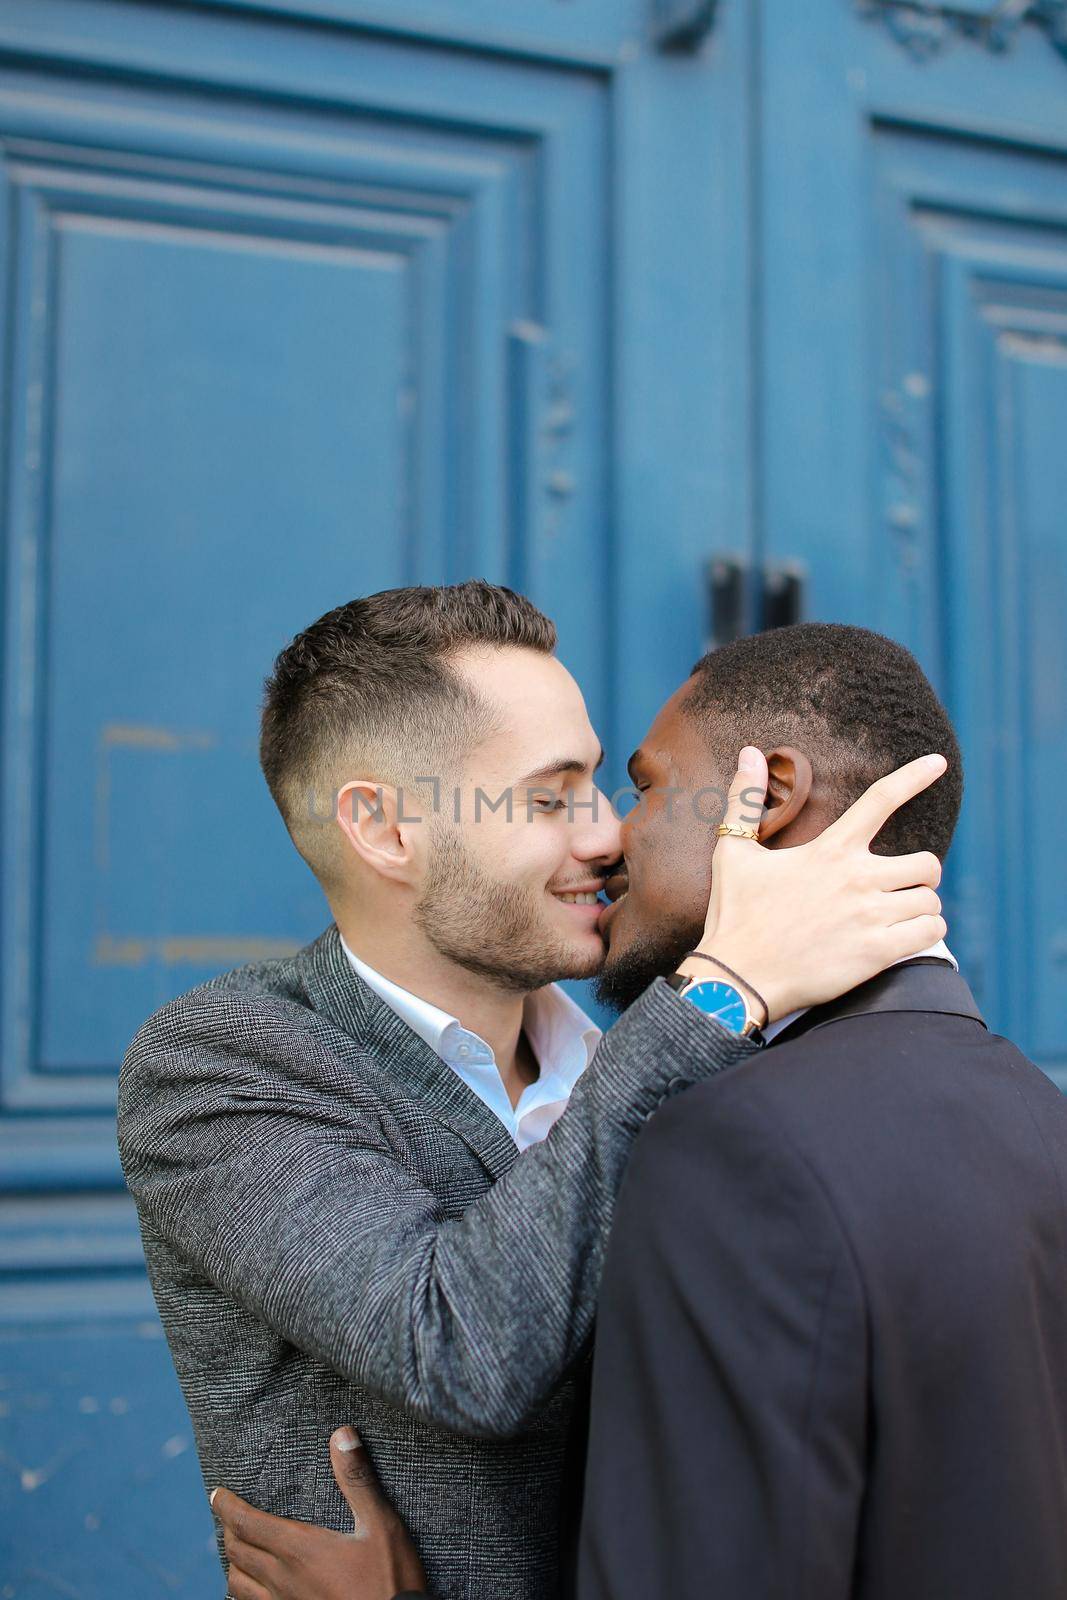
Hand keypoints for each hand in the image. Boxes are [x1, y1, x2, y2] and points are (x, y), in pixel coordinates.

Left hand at [211, 1426, 428, 1599]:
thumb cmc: (389, 1580)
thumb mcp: (381, 1525)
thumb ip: (357, 1481)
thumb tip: (342, 1434)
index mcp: (299, 1549)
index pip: (248, 1524)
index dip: (227, 1507)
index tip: (216, 1494)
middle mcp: (282, 1579)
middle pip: (237, 1552)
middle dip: (227, 1529)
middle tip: (225, 1514)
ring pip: (238, 1585)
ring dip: (233, 1562)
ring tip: (236, 1549)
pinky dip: (243, 1594)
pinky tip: (253, 1591)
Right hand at [681, 747, 948, 1022]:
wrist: (738, 977)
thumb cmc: (735, 914)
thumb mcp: (732, 851)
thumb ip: (745, 800)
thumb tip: (749, 752)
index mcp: (830, 850)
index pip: (880, 800)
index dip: (914, 777)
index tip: (938, 762)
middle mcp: (857, 878)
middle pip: (926, 863)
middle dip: (922, 874)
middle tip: (903, 886)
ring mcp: (869, 917)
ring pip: (931, 901)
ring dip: (922, 908)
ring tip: (901, 915)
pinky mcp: (877, 953)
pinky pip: (931, 933)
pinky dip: (927, 933)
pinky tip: (908, 936)